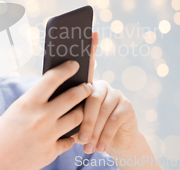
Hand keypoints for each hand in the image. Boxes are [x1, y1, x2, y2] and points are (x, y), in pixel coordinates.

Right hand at [0, 60, 93, 169]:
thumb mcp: (13, 113)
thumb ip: (32, 105)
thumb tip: (49, 98)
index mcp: (28, 103)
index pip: (53, 78)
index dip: (66, 69)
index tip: (75, 65)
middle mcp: (41, 117)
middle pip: (73, 97)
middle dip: (84, 90)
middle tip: (88, 87)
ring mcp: (49, 136)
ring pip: (77, 118)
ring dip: (82, 113)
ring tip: (82, 109)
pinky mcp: (51, 153)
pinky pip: (69, 141)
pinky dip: (70, 137)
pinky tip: (69, 135)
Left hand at [73, 32, 161, 169]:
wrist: (112, 146)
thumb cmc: (88, 132)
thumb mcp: (75, 121)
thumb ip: (68, 108)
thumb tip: (52, 101)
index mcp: (87, 86)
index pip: (88, 65)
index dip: (91, 47)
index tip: (92, 31)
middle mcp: (103, 86)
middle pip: (90, 97)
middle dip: (83, 120)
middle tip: (78, 139)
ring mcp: (116, 94)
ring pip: (101, 110)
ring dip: (93, 132)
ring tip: (87, 147)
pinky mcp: (127, 106)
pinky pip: (113, 121)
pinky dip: (105, 137)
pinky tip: (102, 148)